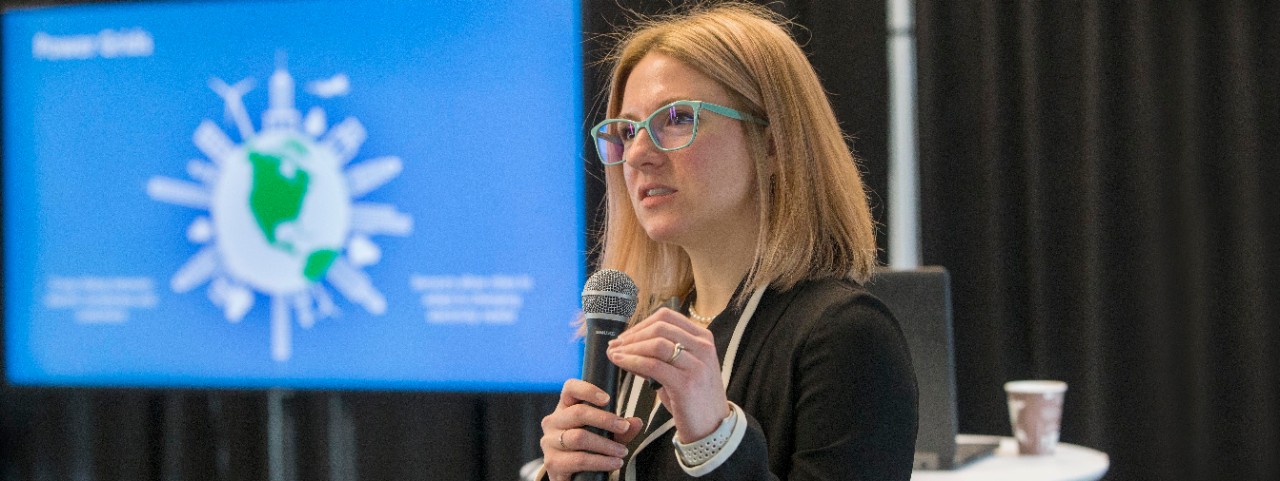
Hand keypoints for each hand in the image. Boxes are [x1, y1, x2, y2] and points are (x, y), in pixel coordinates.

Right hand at [540, 379, 643, 479]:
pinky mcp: (551, 463)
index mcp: (565, 408)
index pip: (570, 388)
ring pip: (579, 437)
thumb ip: (621, 429)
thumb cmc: (588, 449)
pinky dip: (600, 462)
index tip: (607, 399)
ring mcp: (549, 442)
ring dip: (605, 445)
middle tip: (624, 427)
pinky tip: (614, 463)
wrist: (573, 476)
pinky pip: (579, 459)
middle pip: (578, 413)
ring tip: (622, 452)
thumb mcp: (607, 435)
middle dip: (605, 420)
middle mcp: (553, 421)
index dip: (588, 390)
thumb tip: (637, 422)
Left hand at [606, 307, 730, 441]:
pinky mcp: (686, 383)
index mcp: (703, 338)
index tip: (625, 336)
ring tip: (614, 353)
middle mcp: (703, 347)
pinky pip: (653, 365)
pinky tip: (620, 362)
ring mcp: (697, 364)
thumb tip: (626, 346)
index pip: (667, 317)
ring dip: (630, 347)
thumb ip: (658, 356)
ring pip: (656, 344)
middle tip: (615, 345)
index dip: (641, 324)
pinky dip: (632, 361)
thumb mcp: (680, 370)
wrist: (712, 428)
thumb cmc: (694, 399)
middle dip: (632, 335)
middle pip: (660, 327)